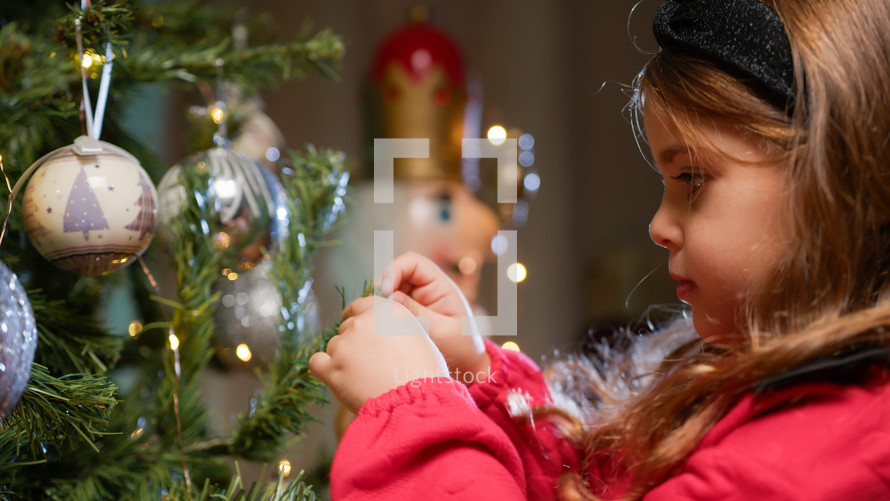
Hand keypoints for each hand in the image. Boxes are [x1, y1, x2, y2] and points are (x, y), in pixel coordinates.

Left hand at [309, 296, 448, 413]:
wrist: (413, 402)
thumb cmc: (423, 375)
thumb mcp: (419, 338)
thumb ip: (396, 328)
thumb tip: (385, 333)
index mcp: (386, 311)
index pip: (361, 305)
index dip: (356, 316)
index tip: (356, 325)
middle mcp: (362, 323)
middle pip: (347, 327)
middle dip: (354, 342)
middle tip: (369, 362)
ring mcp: (344, 345)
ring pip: (334, 346)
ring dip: (343, 358)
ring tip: (362, 377)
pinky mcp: (332, 367)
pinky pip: (317, 362)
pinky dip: (325, 369)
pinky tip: (337, 378)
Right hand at [380, 251, 490, 377]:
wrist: (467, 369)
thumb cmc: (462, 349)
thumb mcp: (442, 331)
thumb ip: (417, 313)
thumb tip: (389, 297)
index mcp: (440, 285)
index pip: (412, 262)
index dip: (394, 270)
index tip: (384, 291)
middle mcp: (425, 290)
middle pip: (395, 274)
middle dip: (382, 287)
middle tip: (374, 307)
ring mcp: (414, 302)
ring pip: (387, 292)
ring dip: (378, 302)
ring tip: (374, 318)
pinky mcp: (406, 317)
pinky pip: (387, 308)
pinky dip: (379, 314)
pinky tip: (376, 327)